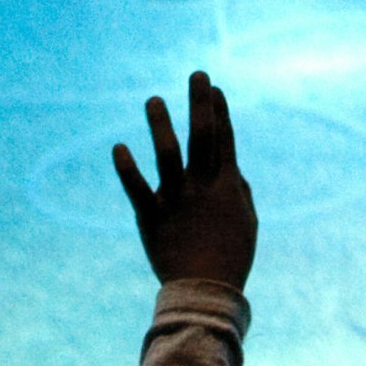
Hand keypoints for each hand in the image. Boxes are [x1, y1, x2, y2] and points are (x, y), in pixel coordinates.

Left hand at [113, 71, 257, 288]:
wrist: (206, 290)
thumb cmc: (232, 257)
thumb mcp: (247, 221)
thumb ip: (240, 192)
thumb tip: (233, 170)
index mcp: (228, 186)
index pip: (225, 139)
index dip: (220, 111)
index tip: (214, 88)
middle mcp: (203, 186)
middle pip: (202, 136)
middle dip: (200, 103)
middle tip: (196, 75)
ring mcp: (176, 199)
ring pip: (168, 154)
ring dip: (161, 124)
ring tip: (153, 100)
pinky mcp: (151, 216)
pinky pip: (137, 188)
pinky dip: (127, 167)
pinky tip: (118, 146)